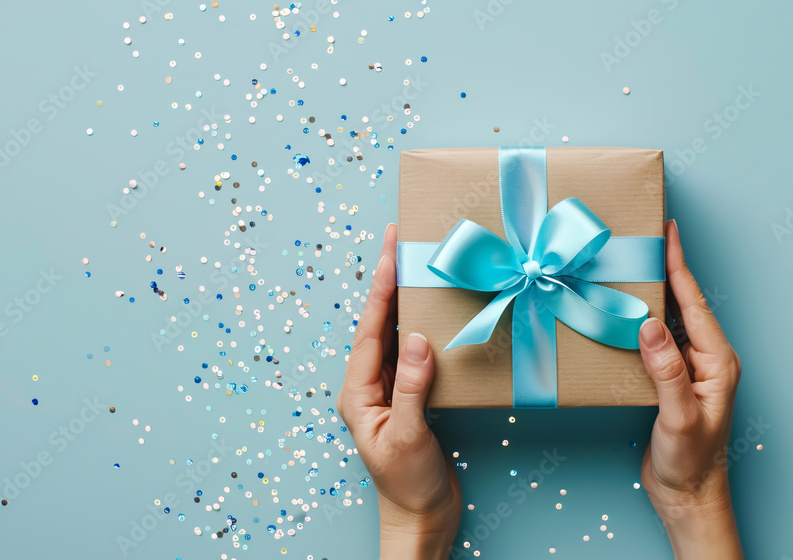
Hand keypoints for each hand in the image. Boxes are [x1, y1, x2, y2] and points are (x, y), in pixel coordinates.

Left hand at [337, 223, 461, 559]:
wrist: (422, 520)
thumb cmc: (408, 485)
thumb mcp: (408, 436)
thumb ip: (410, 387)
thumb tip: (415, 338)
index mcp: (358, 392)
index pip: (368, 330)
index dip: (380, 288)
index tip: (390, 250)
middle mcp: (369, 386)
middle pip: (378, 324)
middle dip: (388, 283)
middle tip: (400, 242)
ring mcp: (389, 391)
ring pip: (394, 335)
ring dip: (405, 302)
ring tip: (417, 266)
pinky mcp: (411, 399)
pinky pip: (413, 354)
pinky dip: (422, 329)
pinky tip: (434, 314)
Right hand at [638, 220, 743, 559]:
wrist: (687, 496)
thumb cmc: (691, 461)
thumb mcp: (679, 416)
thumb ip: (667, 370)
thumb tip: (649, 324)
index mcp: (716, 361)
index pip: (694, 303)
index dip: (679, 266)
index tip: (668, 233)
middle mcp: (705, 360)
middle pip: (683, 306)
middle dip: (664, 271)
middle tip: (644, 241)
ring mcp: (688, 371)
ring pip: (668, 322)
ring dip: (649, 297)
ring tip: (629, 270)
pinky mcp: (669, 382)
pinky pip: (654, 344)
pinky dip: (638, 325)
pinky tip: (621, 318)